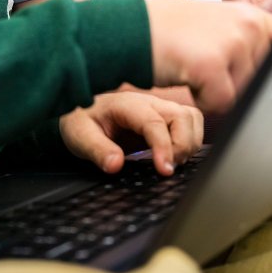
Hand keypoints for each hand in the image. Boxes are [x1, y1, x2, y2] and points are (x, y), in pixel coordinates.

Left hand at [59, 92, 203, 175]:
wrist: (84, 110)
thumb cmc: (83, 121)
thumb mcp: (79, 136)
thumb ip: (97, 150)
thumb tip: (115, 165)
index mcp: (127, 105)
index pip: (154, 122)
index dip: (164, 147)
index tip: (164, 170)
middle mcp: (149, 102)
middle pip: (183, 117)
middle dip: (183, 145)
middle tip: (167, 168)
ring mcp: (160, 107)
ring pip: (192, 118)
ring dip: (190, 142)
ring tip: (172, 163)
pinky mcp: (166, 116)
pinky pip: (191, 123)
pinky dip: (191, 140)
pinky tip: (176, 156)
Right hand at [144, 0, 271, 114]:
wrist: (130, 30)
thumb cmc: (171, 32)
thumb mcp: (217, 24)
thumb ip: (249, 39)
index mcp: (251, 14)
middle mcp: (247, 24)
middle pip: (264, 78)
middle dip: (238, 83)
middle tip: (208, 66)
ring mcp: (232, 43)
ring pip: (243, 93)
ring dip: (219, 92)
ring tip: (194, 68)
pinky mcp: (213, 65)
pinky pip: (222, 103)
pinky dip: (203, 100)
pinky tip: (187, 78)